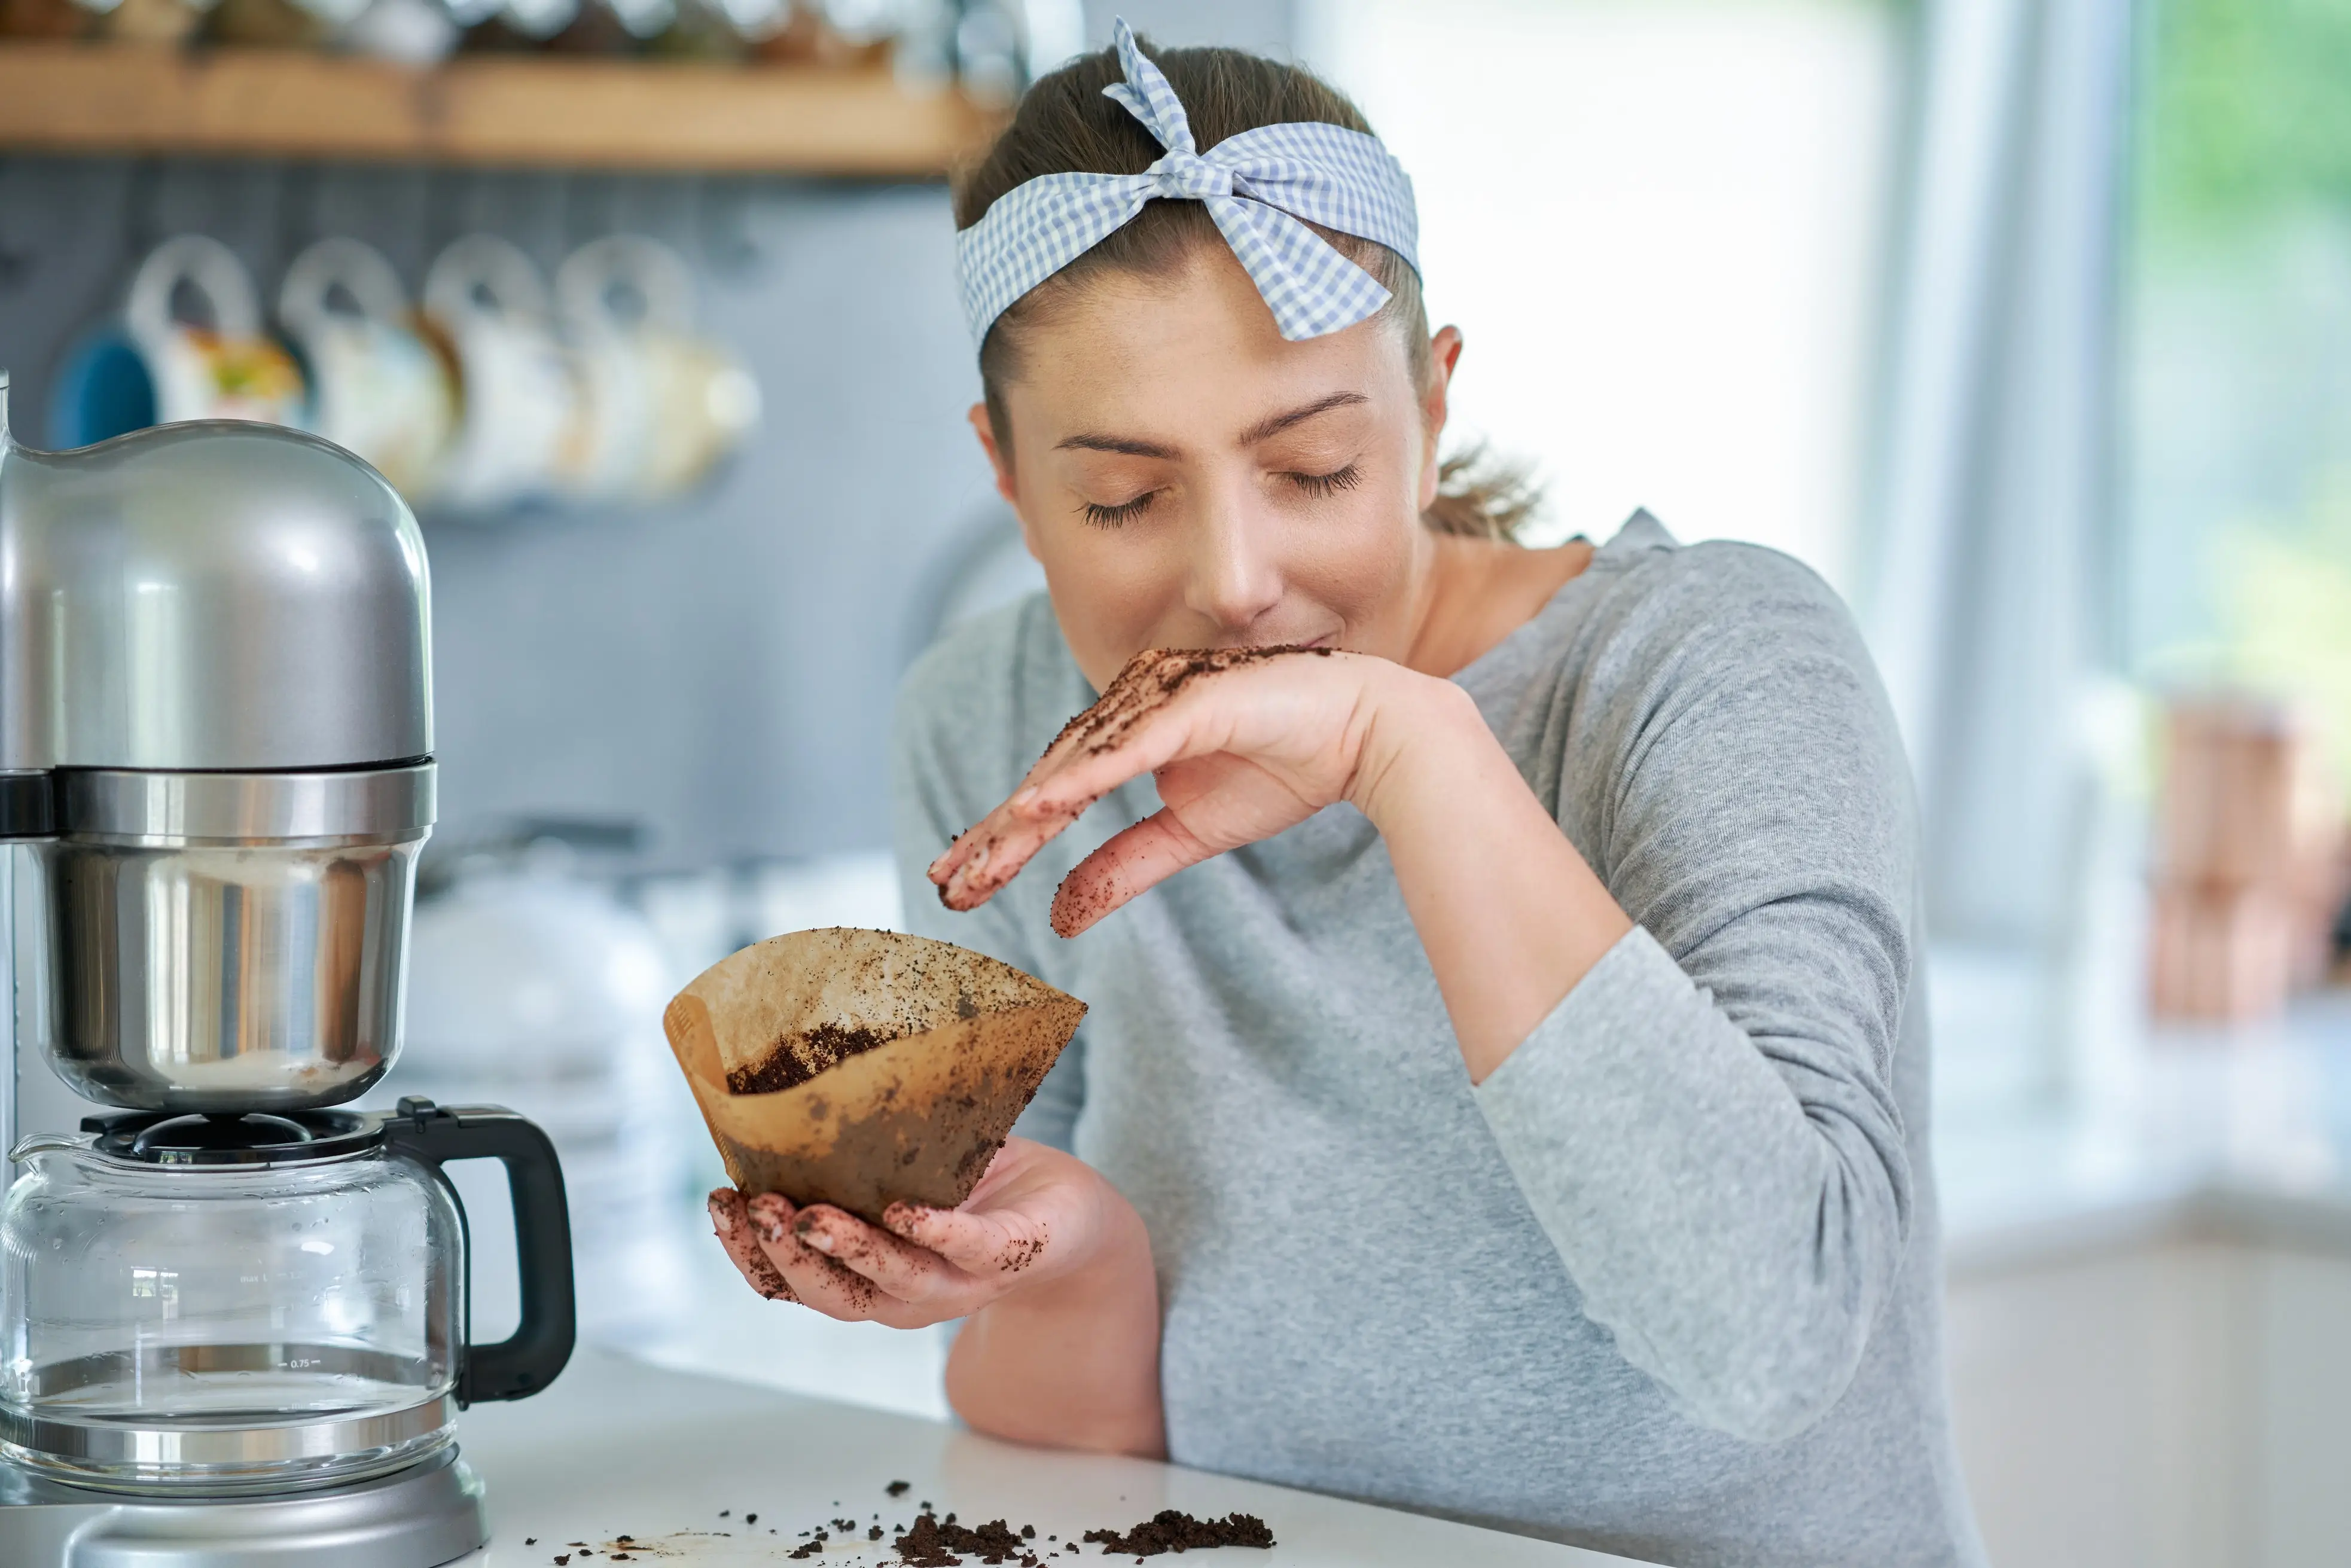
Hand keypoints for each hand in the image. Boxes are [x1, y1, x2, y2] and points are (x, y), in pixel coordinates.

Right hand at [704, 1137, 1132, 1328]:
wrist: (1074, 1219)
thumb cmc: (981, 1189)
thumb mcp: (906, 1170)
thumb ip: (856, 1147)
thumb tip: (797, 1066)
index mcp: (870, 1274)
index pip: (793, 1280)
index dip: (751, 1253)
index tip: (720, 1204)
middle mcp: (907, 1293)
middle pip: (832, 1293)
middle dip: (786, 1255)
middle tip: (756, 1209)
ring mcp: (959, 1280)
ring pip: (891, 1281)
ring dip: (847, 1250)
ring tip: (810, 1215)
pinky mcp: (1011, 1254)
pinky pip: (969, 1248)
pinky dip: (934, 1232)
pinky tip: (904, 1210)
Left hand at [928, 644, 1435, 935]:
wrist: (1368, 734)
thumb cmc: (1284, 767)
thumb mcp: (1189, 835)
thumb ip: (1124, 868)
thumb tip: (1059, 917)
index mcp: (1129, 732)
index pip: (1053, 792)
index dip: (1003, 838)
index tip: (956, 882)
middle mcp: (1134, 704)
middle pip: (1052, 776)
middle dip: (998, 834)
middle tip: (946, 882)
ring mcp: (1164, 696)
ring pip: (1081, 760)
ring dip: (1031, 809)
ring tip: (986, 858)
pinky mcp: (1198, 699)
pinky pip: (1133, 741)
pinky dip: (1088, 772)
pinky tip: (1044, 805)